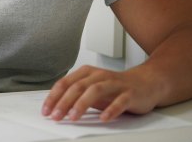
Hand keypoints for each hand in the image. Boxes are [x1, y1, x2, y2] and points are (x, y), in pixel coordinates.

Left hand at [42, 65, 160, 121]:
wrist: (146, 82)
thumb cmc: (115, 88)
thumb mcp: (92, 89)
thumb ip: (76, 95)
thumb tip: (55, 107)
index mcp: (87, 73)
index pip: (65, 83)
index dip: (54, 97)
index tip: (46, 110)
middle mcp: (99, 75)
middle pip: (78, 86)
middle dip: (64, 102)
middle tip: (56, 116)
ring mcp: (115, 83)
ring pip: (95, 90)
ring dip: (82, 104)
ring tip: (73, 117)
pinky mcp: (130, 93)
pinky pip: (120, 101)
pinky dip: (110, 109)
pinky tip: (103, 118)